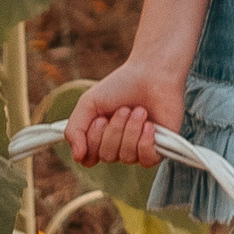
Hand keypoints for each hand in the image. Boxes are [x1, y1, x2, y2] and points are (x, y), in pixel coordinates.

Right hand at [61, 61, 185, 166]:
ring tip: (139, 110)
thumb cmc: (120, 86)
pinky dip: (146, 141)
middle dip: (114, 130)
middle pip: (107, 156)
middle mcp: (118, 148)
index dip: (93, 140)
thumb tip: (77, 156)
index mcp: (100, 140)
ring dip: (131, 129)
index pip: (88, 159)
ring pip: (127, 157)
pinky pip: (146, 159)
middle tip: (123, 109)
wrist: (152, 73)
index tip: (100, 118)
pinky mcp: (159, 149)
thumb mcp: (88, 103)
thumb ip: (75, 129)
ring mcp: (138, 150)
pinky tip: (150, 124)